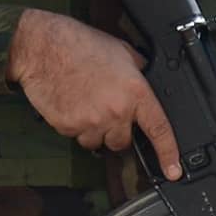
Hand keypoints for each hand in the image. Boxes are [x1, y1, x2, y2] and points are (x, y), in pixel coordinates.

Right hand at [8, 8, 178, 177]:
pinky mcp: (67, 126)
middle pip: (123, 142)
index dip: (168, 153)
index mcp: (135, 92)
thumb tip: (148, 80)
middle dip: (117, 130)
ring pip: (98, 142)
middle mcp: (115, 110)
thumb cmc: (79, 44)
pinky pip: (76, 136)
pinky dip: (74, 125)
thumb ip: (139, 72)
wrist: (42, 46)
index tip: (173, 171)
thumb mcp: (123, 51)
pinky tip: (71, 102)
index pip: (159, 129)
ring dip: (94, 130)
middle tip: (105, 108)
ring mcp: (90, 121)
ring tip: (85, 102)